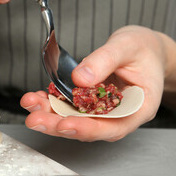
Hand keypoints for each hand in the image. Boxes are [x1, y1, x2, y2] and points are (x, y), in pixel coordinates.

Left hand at [21, 25, 175, 141]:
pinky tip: (38, 98)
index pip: (114, 126)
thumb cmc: (143, 48)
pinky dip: (53, 103)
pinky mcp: (92, 103)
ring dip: (51, 115)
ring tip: (30, 104)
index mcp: (140, 107)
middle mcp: (121, 114)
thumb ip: (105, 60)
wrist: (145, 49)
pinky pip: (72, 107)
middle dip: (59, 125)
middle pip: (89, 127)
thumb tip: (80, 78)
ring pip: (77, 119)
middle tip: (35, 119)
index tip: (64, 125)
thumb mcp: (127, 46)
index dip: (88, 129)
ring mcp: (105, 110)